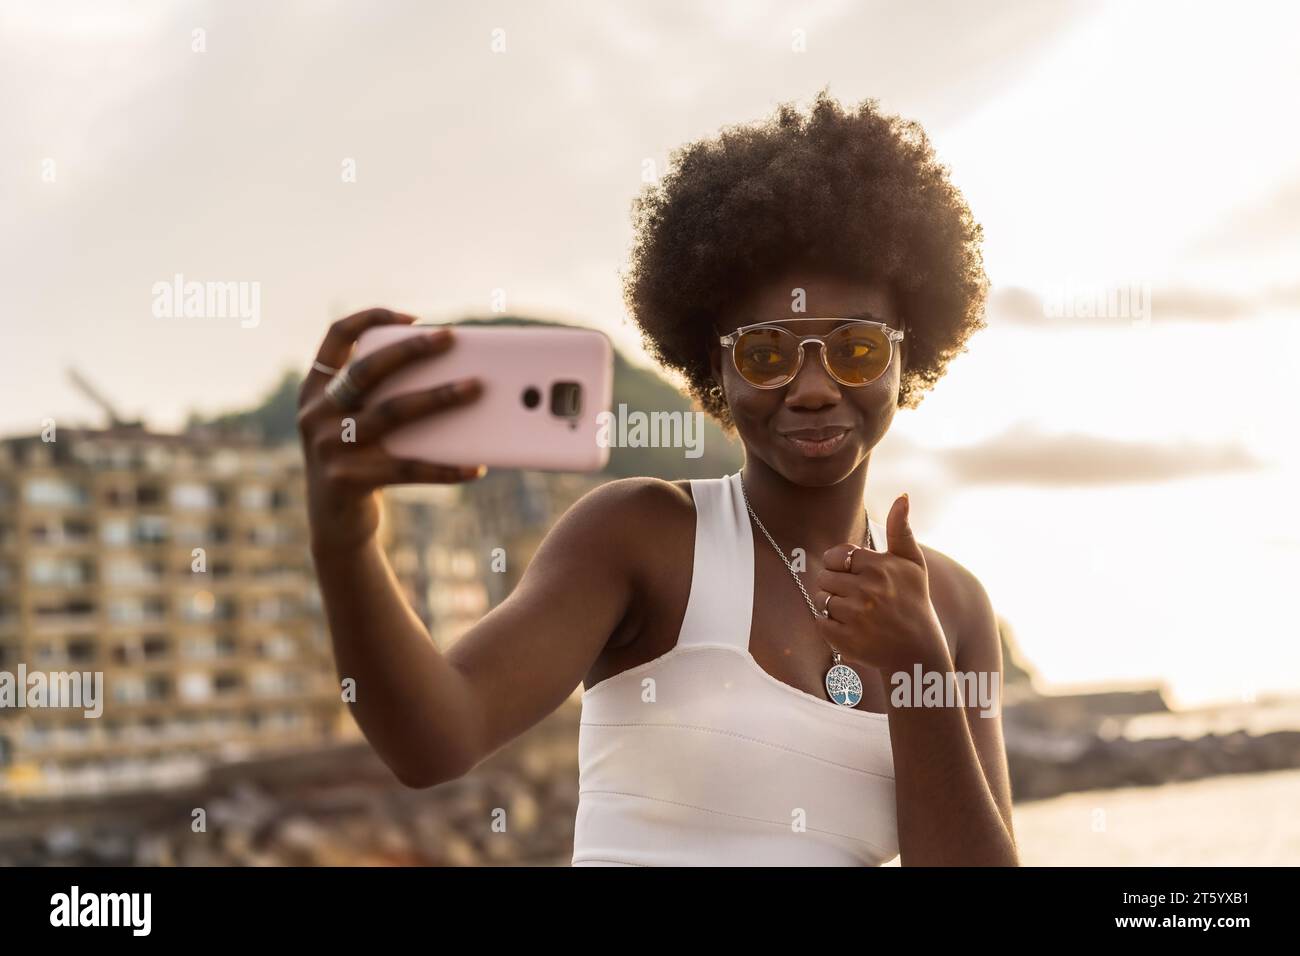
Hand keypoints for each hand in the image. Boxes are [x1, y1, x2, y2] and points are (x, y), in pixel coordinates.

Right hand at [297, 308, 486, 554]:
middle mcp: (315, 414)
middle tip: (450, 338)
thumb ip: (379, 397)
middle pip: (367, 370)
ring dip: (439, 397)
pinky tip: (475, 466)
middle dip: (411, 349)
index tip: (415, 317)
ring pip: (392, 412)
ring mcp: (328, 447)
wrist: (335, 525)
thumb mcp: (355, 425)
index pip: (336, 336)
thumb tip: (451, 373)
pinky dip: (445, 468)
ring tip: (476, 388)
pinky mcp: (348, 480)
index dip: (371, 318)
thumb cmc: (360, 462)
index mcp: (315, 390)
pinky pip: (407, 468)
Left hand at [812, 494, 949, 674]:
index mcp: (879, 567)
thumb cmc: (913, 602)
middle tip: (858, 597)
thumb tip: (902, 495)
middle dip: (836, 585)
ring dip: (831, 605)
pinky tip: (851, 628)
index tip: (856, 575)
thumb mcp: (912, 563)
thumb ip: (901, 529)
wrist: (917, 652)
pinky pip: (819, 621)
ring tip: (855, 613)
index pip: (836, 556)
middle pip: (824, 577)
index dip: (842, 566)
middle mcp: (867, 590)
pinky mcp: (844, 639)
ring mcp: (855, 616)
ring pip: (820, 599)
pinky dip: (830, 625)